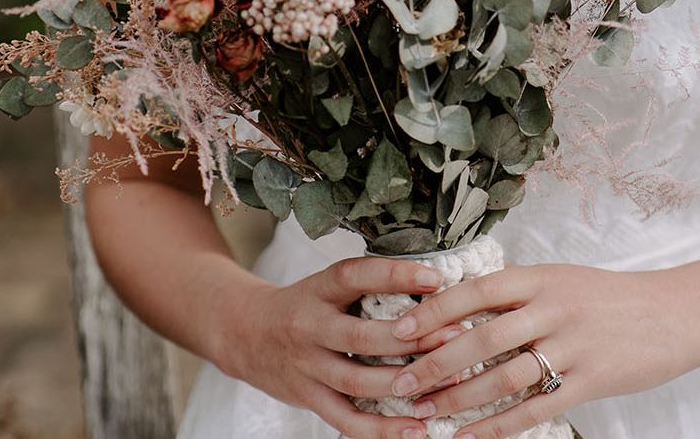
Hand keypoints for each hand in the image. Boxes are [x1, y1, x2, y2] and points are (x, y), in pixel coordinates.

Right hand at [215, 256, 467, 438]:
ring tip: (446, 382)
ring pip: (358, 381)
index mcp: (321, 289)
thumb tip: (436, 282)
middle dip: (412, 339)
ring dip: (404, 384)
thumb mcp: (329, 282)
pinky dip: (382, 428)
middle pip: (362, 336)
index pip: (357, 275)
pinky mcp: (308, 397)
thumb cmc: (306, 304)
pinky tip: (416, 428)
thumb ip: (370, 283)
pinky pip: (347, 419)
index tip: (436, 278)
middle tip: (456, 337)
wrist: (244, 333)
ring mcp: (307, 366)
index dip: (396, 276)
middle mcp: (311, 326)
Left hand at [386, 264, 699, 438]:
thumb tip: (458, 309)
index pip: (476, 291)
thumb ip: (519, 294)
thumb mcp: (564, 281)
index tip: (399, 329)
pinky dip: (498, 426)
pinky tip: (470, 436)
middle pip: (483, 338)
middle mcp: (554, 308)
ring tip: (426, 411)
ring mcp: (574, 346)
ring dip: (459, 398)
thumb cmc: (612, 297)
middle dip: (435, 363)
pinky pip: (536, 407)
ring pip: (504, 377)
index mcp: (542, 278)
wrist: (676, 312)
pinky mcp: (592, 380)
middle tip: (400, 382)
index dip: (434, 310)